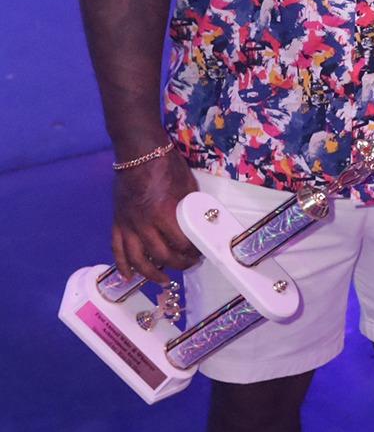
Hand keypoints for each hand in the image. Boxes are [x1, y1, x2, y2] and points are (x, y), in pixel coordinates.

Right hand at [111, 148, 200, 283]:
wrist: (138, 151)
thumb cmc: (166, 165)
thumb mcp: (187, 188)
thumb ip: (190, 210)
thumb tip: (199, 225)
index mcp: (163, 214)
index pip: (181, 244)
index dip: (193, 252)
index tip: (200, 252)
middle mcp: (143, 224)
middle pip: (162, 255)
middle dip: (179, 263)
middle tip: (189, 264)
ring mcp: (127, 224)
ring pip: (138, 259)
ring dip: (151, 273)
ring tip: (164, 280)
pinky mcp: (117, 221)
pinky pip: (116, 249)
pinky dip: (122, 265)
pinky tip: (128, 278)